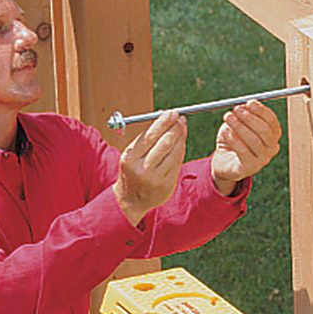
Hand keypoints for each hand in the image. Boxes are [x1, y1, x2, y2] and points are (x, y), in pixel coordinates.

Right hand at [113, 111, 187, 225]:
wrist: (130, 201)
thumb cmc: (132, 170)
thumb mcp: (131, 154)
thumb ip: (146, 137)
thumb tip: (163, 115)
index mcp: (130, 158)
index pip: (150, 136)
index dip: (163, 122)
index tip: (172, 112)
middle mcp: (142, 169)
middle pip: (165, 143)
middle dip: (175, 128)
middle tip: (180, 118)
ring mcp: (156, 178)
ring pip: (174, 152)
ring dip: (181, 137)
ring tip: (182, 127)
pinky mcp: (167, 185)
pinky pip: (178, 163)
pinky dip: (181, 150)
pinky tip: (181, 143)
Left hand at [210, 101, 281, 195]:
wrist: (225, 162)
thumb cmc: (234, 140)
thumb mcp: (239, 124)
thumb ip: (244, 114)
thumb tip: (244, 105)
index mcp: (273, 135)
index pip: (272, 121)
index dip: (261, 110)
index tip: (249, 102)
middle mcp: (271, 148)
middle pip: (265, 131)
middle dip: (250, 118)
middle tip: (236, 109)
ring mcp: (262, 160)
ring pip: (254, 140)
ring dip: (239, 126)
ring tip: (227, 117)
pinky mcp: (249, 167)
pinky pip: (243, 151)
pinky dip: (233, 139)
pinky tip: (226, 132)